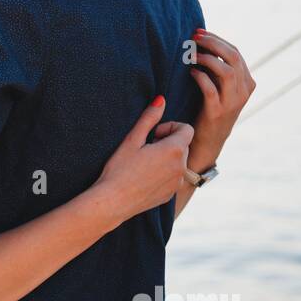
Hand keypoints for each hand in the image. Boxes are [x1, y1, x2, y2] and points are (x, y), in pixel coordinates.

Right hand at [95, 98, 193, 227]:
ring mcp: (177, 183)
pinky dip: (164, 174)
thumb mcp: (132, 140)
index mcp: (174, 150)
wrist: (113, 201)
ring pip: (179, 163)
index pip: (186, 129)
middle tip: (146, 148)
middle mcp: (181, 167)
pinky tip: (144, 177)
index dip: (170, 127)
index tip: (153, 134)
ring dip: (167, 158)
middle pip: (183, 145)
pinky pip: (173, 178)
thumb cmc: (119, 169)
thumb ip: (149, 118)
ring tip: (144, 163)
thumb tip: (161, 99)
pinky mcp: (170, 195)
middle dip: (168, 142)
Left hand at [188, 28, 255, 164]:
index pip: (235, 52)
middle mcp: (244, 92)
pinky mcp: (217, 112)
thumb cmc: (210, 109)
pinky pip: (210, 89)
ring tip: (191, 55)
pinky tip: (191, 72)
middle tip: (194, 37)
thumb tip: (202, 41)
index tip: (199, 32)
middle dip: (212, 43)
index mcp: (247, 82)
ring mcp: (232, 103)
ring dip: (207, 59)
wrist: (208, 142)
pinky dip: (200, 77)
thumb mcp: (221, 88)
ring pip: (226, 72)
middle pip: (233, 57)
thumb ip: (218, 69)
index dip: (217, 40)